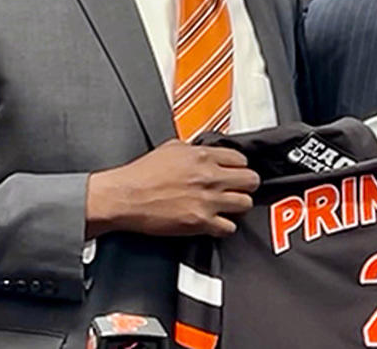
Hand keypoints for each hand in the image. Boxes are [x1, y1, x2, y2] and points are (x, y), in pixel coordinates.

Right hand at [86, 139, 259, 238]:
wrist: (124, 197)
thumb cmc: (141, 176)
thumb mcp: (170, 148)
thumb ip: (194, 149)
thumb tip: (204, 151)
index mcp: (203, 157)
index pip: (241, 159)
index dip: (239, 166)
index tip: (235, 171)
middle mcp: (209, 177)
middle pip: (251, 180)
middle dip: (245, 184)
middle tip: (237, 188)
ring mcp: (207, 200)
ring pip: (245, 203)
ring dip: (238, 205)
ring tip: (228, 205)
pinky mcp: (200, 222)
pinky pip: (229, 227)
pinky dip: (225, 227)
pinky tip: (217, 222)